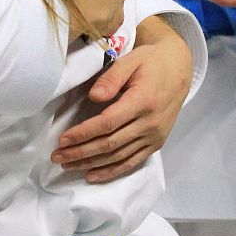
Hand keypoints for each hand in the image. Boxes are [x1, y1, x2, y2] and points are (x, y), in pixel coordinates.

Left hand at [52, 20, 191, 182]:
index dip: (83, 133)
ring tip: (68, 165)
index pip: (107, 123)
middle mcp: (150, 123)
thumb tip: (94, 97)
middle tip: (57, 157)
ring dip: (91, 163)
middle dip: (81, 152)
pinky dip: (112, 171)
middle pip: (110, 144)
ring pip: (118, 156)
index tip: (62, 139)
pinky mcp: (156, 143)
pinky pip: (132, 162)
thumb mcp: (131, 60)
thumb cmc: (151, 62)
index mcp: (143, 101)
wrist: (178, 70)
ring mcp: (154, 136)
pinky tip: (92, 175)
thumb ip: (111, 78)